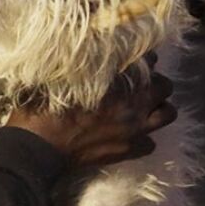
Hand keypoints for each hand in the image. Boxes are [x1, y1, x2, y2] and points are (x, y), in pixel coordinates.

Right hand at [6, 66, 176, 169]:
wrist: (37, 147)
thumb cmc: (44, 108)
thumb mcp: (61, 77)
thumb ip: (85, 65)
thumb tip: (94, 54)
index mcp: (118, 81)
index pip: (149, 61)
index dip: (142, 60)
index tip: (133, 62)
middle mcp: (134, 104)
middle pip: (165, 87)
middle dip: (155, 84)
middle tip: (139, 86)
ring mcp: (134, 130)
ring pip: (167, 115)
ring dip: (157, 109)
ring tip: (142, 110)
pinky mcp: (127, 151)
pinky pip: (150, 144)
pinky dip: (143, 138)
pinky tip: (129, 135)